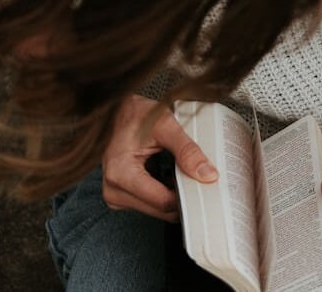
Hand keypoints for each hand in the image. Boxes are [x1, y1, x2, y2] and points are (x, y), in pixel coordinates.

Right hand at [102, 95, 218, 221]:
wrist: (116, 111)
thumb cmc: (136, 115)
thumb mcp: (165, 125)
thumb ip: (187, 150)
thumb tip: (207, 174)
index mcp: (120, 173)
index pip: (163, 202)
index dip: (188, 195)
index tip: (205, 185)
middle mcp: (114, 189)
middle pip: (161, 210)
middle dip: (183, 198)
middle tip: (199, 178)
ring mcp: (115, 195)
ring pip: (158, 210)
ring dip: (174, 196)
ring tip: (182, 174)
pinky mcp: (120, 195)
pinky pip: (151, 205)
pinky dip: (165, 194)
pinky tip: (171, 178)